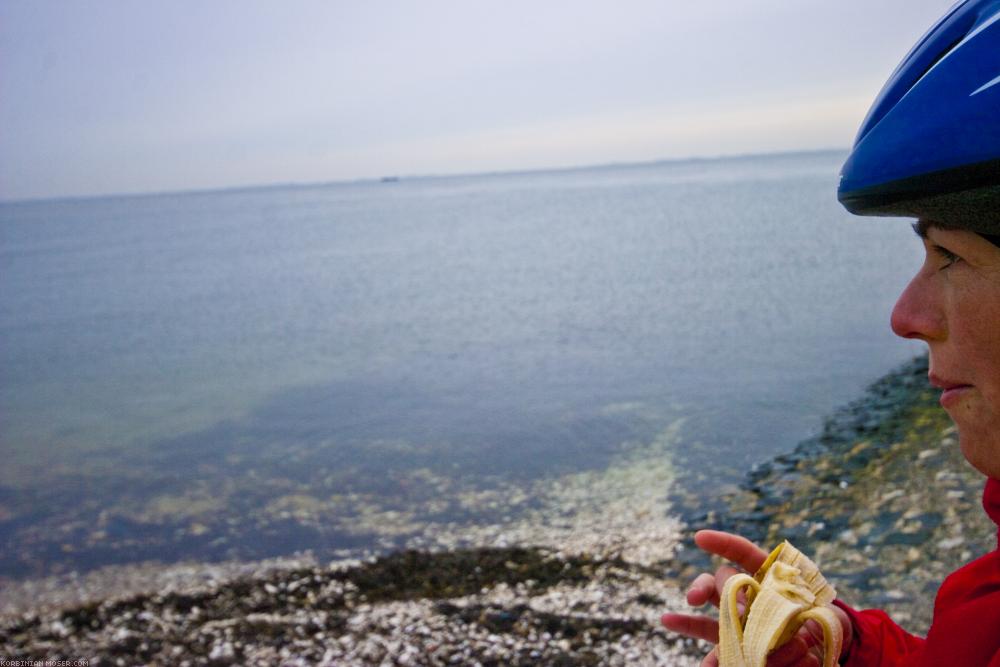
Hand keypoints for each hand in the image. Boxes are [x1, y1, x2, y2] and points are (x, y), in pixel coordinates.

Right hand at [661, 530, 851, 666]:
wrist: (831, 645)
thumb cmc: (825, 619)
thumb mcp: (818, 612)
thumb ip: (793, 614)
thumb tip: (771, 631)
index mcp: (768, 575)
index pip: (742, 552)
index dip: (722, 544)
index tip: (699, 538)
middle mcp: (749, 595)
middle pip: (722, 583)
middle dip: (709, 586)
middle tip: (699, 597)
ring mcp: (742, 623)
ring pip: (711, 618)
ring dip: (690, 621)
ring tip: (668, 621)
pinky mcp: (740, 647)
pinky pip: (720, 652)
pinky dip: (711, 661)